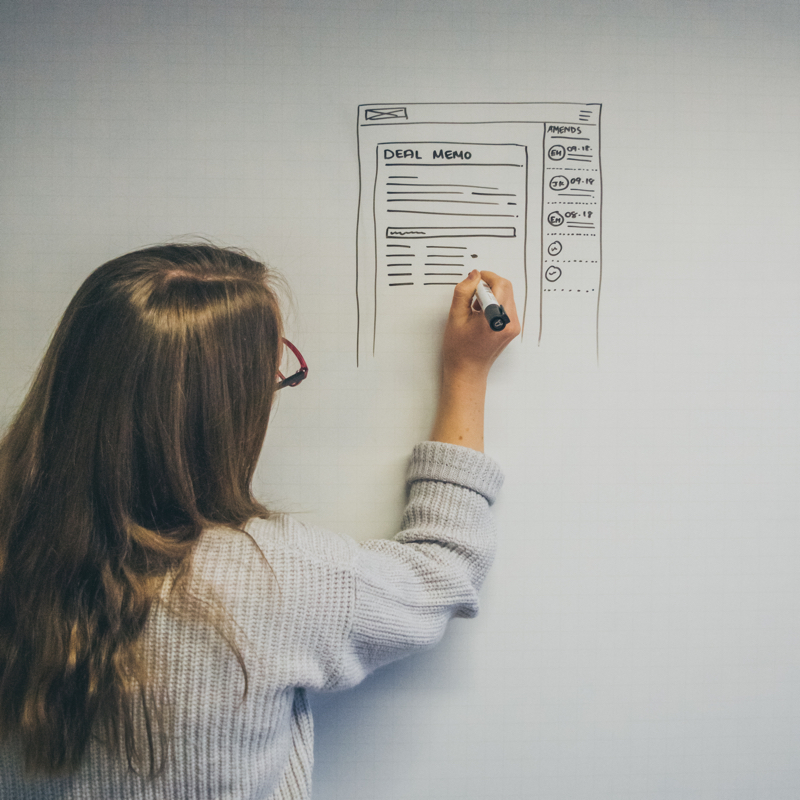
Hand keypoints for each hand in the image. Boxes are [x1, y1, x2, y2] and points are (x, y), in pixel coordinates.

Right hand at [441, 269, 520, 383]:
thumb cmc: (460, 350)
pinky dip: (495, 304)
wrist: (468, 371)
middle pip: (506, 288)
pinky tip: (481, 314)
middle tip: (472, 294)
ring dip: (492, 294)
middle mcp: (509, 322)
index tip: (473, 280)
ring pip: (507, 296)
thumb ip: (464, 292)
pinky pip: (507, 306)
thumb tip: (474, 275)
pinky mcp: (513, 328)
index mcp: (495, 319)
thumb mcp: (455, 317)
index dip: (486, 277)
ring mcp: (513, 326)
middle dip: (489, 285)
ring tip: (475, 308)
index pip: (500, 285)